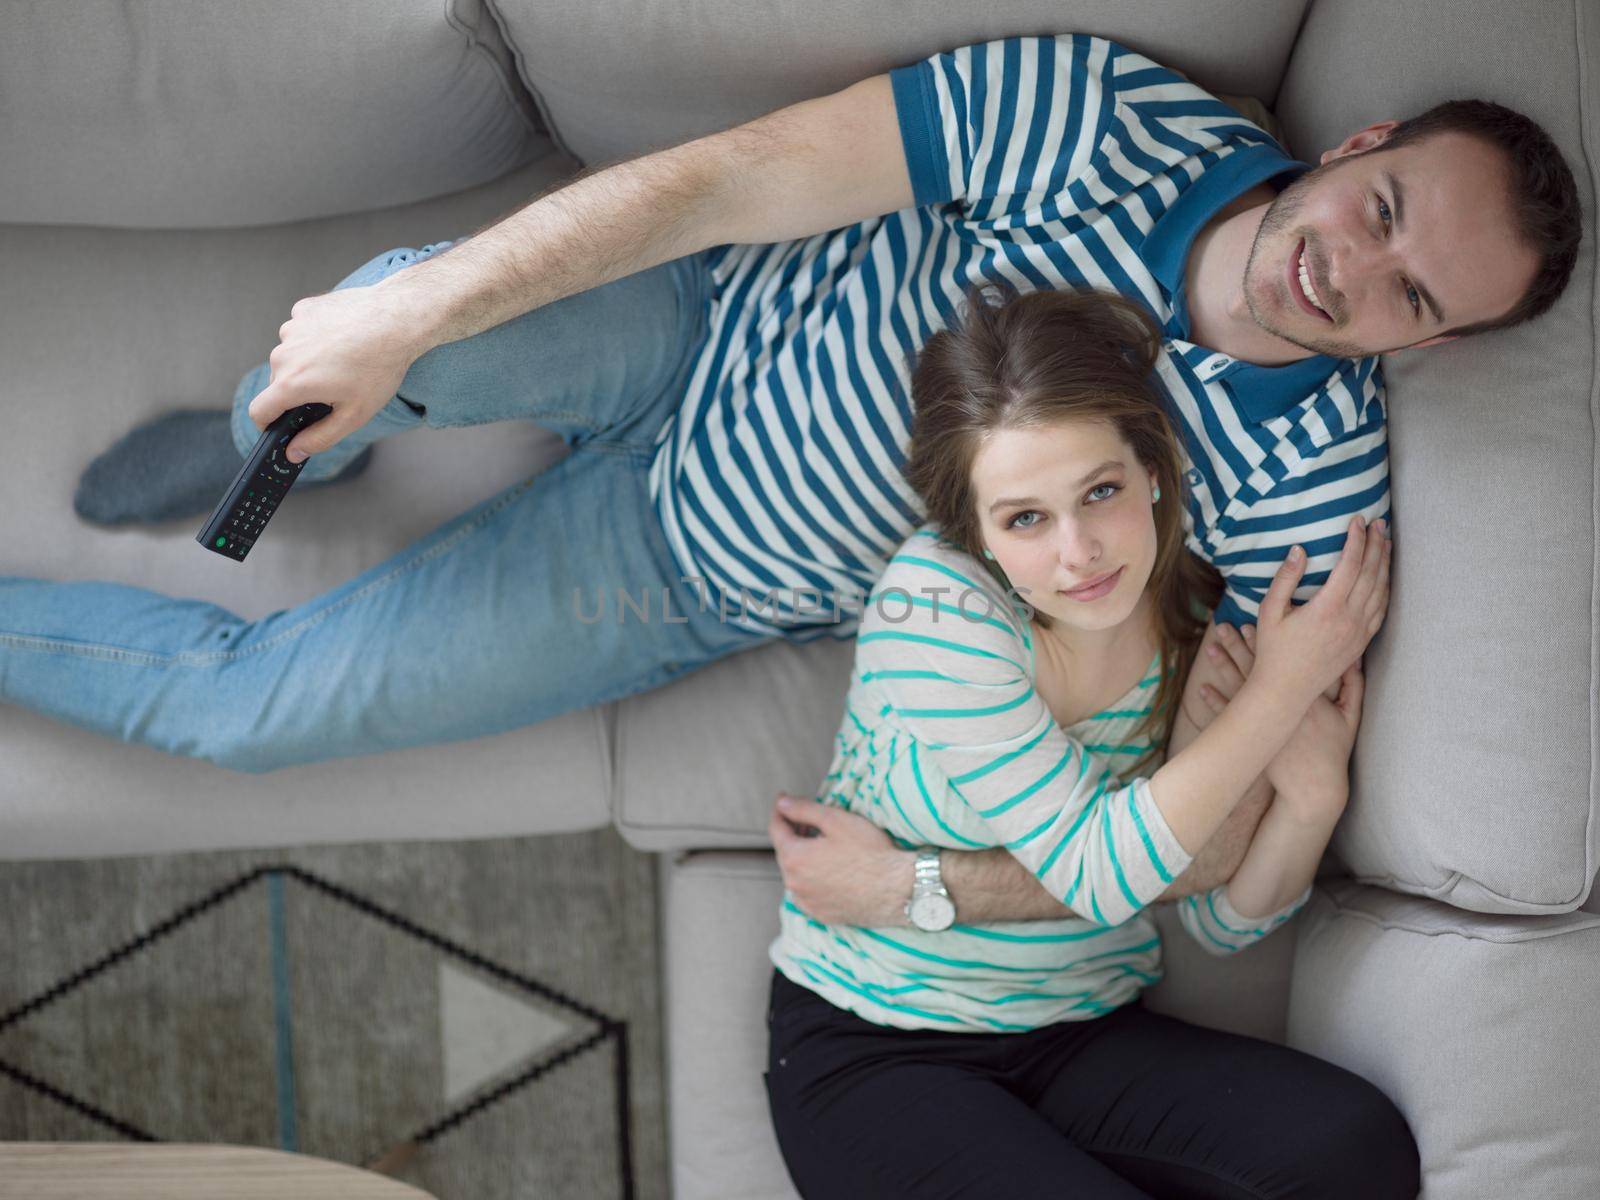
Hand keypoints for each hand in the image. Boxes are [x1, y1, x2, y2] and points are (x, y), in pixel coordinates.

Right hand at [247, 284, 433, 462]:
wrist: (398, 320)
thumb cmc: (379, 368)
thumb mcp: (354, 415)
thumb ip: (319, 438)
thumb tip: (294, 452)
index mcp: (291, 382)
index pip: (259, 411)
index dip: (267, 425)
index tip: (280, 428)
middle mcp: (283, 353)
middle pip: (278, 383)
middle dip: (299, 392)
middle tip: (335, 391)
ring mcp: (292, 328)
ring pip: (291, 355)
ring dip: (309, 363)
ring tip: (344, 362)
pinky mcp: (304, 310)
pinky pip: (303, 331)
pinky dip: (317, 338)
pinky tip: (343, 339)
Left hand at [767, 793, 914, 926]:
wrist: (897, 890)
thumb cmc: (871, 854)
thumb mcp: (836, 820)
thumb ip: (803, 809)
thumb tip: (782, 803)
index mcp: (794, 858)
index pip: (776, 829)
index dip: (780, 810)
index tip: (783, 801)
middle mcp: (794, 884)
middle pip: (785, 852)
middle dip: (793, 834)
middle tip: (807, 820)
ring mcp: (807, 902)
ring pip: (796, 874)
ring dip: (803, 858)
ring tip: (822, 844)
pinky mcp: (822, 914)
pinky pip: (808, 893)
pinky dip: (812, 879)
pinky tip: (830, 870)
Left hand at [1196, 624, 1359, 825]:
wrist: (1314, 788)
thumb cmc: (1333, 752)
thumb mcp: (1350, 717)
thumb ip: (1353, 685)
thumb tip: (1355, 657)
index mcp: (1305, 697)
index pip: (1282, 663)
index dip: (1265, 643)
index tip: (1252, 623)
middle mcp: (1282, 707)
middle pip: (1255, 670)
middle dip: (1237, 646)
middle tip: (1222, 626)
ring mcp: (1265, 724)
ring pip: (1238, 689)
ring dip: (1223, 668)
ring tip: (1210, 648)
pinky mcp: (1253, 739)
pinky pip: (1229, 718)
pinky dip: (1215, 702)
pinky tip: (1203, 688)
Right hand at [1252, 516, 1390, 706]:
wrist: (1286, 690)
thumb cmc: (1272, 650)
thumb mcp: (1269, 611)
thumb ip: (1285, 579)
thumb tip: (1299, 550)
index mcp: (1326, 608)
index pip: (1350, 564)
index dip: (1356, 539)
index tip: (1357, 520)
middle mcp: (1348, 619)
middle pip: (1371, 573)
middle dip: (1376, 544)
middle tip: (1378, 523)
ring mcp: (1358, 632)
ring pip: (1381, 591)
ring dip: (1385, 564)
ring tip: (1385, 542)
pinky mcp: (1361, 644)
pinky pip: (1381, 611)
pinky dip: (1386, 589)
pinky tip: (1385, 577)